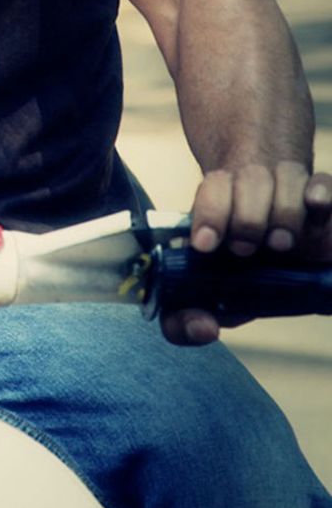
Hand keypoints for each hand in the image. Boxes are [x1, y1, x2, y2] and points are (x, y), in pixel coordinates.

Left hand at [162, 162, 331, 346]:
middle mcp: (252, 186)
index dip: (209, 216)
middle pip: (249, 182)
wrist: (283, 246)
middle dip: (246, 218)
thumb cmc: (241, 270)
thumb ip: (190, 316)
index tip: (205, 245)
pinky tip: (313, 205)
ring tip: (280, 245)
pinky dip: (320, 193)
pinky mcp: (319, 193)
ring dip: (283, 213)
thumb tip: (203, 327)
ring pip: (285, 180)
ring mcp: (288, 185)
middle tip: (244, 250)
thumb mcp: (214, 292)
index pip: (211, 192)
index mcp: (218, 202)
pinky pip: (323, 184)